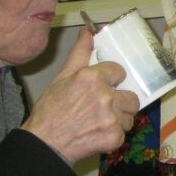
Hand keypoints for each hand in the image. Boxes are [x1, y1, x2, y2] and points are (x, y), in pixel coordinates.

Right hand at [22, 30, 139, 163]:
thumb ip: (79, 54)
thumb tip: (88, 32)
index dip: (112, 80)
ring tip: (99, 122)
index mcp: (92, 78)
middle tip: (103, 108)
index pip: (120, 72)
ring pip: (129, 115)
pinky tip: (97, 134)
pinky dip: (113, 135)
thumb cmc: (50, 110)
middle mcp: (105, 96)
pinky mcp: (115, 136)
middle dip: (120, 102)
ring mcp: (112, 117)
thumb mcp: (61, 77)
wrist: (44, 143)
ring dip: (119, 119)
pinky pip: (123, 132)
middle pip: (131, 96)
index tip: (104, 87)